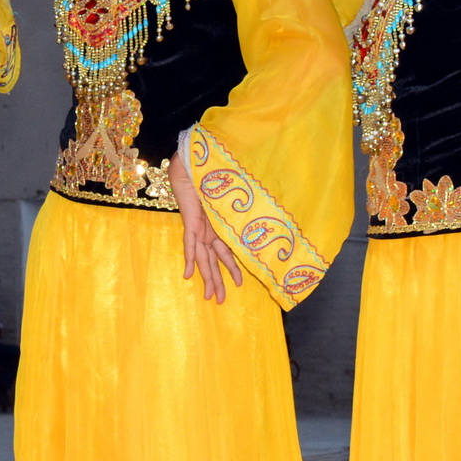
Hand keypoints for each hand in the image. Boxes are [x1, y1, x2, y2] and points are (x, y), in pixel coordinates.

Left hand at [174, 133, 239, 304]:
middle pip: (214, 261)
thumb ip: (246, 200)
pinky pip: (190, 243)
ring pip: (204, 258)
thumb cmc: (213, 170)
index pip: (225, 252)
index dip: (231, 268)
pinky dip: (190, 259)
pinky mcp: (190, 221)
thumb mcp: (235, 190)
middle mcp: (209, 230)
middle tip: (220, 301)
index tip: (238, 284)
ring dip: (208, 277)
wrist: (194, 159)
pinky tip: (190, 275)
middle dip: (218, 281)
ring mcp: (200, 226)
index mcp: (218, 225)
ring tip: (212, 296)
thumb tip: (271, 202)